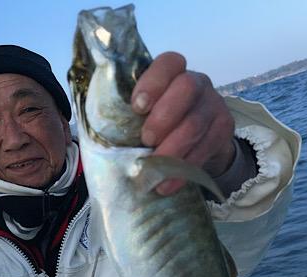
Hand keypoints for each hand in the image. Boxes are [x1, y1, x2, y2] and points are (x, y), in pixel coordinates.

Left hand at [131, 52, 235, 194]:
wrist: (194, 146)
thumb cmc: (155, 127)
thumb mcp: (138, 116)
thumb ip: (119, 112)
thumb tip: (82, 122)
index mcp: (172, 74)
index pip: (169, 62)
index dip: (153, 81)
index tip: (137, 107)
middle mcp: (197, 83)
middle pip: (187, 88)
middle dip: (164, 116)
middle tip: (146, 141)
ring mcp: (213, 105)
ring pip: (196, 122)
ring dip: (172, 148)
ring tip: (154, 169)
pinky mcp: (224, 130)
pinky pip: (206, 148)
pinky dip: (183, 169)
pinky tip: (166, 183)